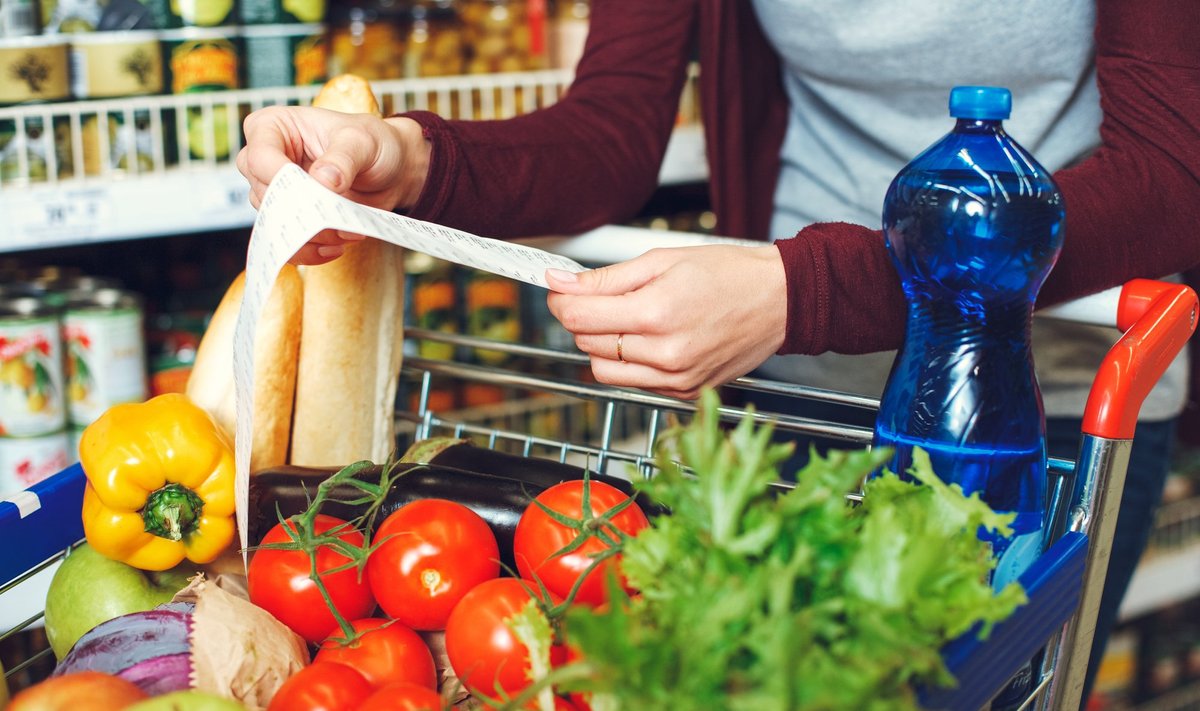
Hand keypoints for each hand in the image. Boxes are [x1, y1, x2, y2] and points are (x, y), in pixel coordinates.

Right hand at [236, 107, 430, 264]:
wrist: (391, 171)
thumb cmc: (373, 143)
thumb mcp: (363, 141)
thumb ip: (342, 159)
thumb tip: (323, 181)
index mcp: (273, 127)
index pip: (259, 157)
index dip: (282, 179)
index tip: (317, 190)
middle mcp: (267, 160)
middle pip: (263, 195)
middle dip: (301, 212)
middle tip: (336, 218)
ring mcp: (276, 191)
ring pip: (275, 223)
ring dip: (311, 235)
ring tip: (347, 231)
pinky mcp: (291, 217)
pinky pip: (286, 243)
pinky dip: (310, 251)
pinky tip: (335, 248)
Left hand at [546, 245, 786, 399]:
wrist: (779, 301)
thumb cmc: (729, 275)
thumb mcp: (662, 261)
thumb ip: (605, 278)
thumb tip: (560, 282)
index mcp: (656, 313)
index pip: (577, 317)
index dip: (561, 298)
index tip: (561, 287)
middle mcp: (664, 353)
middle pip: (586, 342)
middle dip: (584, 317)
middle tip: (602, 296)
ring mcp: (675, 378)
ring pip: (602, 369)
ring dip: (602, 344)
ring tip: (630, 319)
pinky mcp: (683, 392)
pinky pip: (632, 382)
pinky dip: (629, 362)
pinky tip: (652, 339)